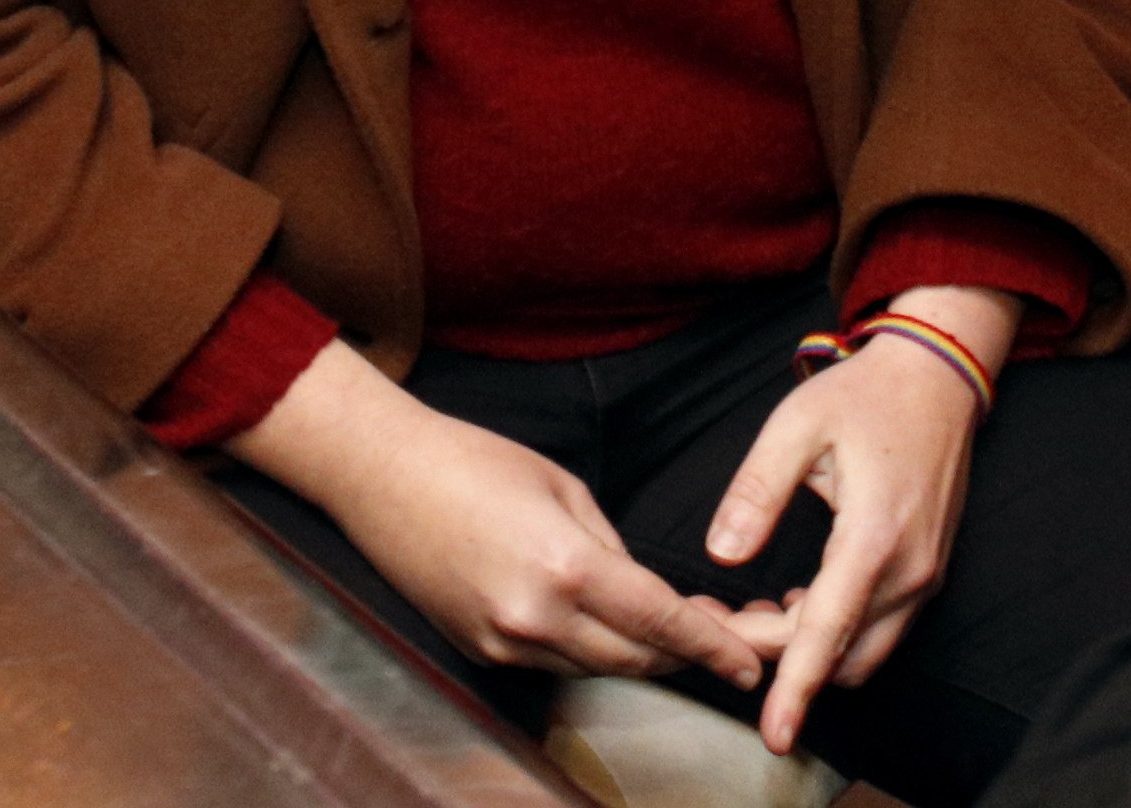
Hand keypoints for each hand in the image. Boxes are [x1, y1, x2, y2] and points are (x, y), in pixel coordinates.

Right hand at [232, 341, 761, 688]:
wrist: (384, 478)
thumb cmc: (474, 463)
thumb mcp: (565, 487)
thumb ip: (611, 547)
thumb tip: (642, 591)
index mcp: (566, 567)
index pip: (660, 622)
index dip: (712, 648)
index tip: (747, 665)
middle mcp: (535, 617)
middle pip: (635, 660)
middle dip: (686, 658)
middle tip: (725, 645)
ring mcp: (503, 641)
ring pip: (596, 669)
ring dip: (640, 657)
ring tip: (676, 635)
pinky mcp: (480, 650)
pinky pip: (553, 662)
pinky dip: (590, 651)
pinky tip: (608, 629)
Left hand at [706, 283, 1019, 751]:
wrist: (937, 377)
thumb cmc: (866, 395)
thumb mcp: (797, 426)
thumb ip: (756, 492)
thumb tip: (721, 555)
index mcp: (874, 538)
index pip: (826, 633)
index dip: (795, 688)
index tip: (774, 734)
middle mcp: (908, 570)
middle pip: (837, 653)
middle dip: (773, 655)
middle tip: (712, 619)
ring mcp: (923, 576)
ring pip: (861, 652)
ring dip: (805, 650)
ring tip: (746, 613)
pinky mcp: (924, 573)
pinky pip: (878, 629)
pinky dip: (832, 634)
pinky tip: (790, 601)